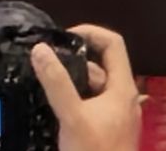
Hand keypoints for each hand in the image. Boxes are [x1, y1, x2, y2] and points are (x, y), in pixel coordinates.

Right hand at [33, 24, 143, 150]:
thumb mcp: (72, 116)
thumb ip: (57, 83)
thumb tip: (42, 50)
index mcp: (123, 88)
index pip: (113, 44)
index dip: (90, 33)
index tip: (63, 38)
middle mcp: (124, 98)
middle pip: (102, 66)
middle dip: (75, 61)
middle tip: (48, 63)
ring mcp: (118, 116)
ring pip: (95, 89)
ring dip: (73, 83)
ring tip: (47, 85)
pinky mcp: (109, 132)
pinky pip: (92, 107)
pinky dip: (75, 103)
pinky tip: (56, 111)